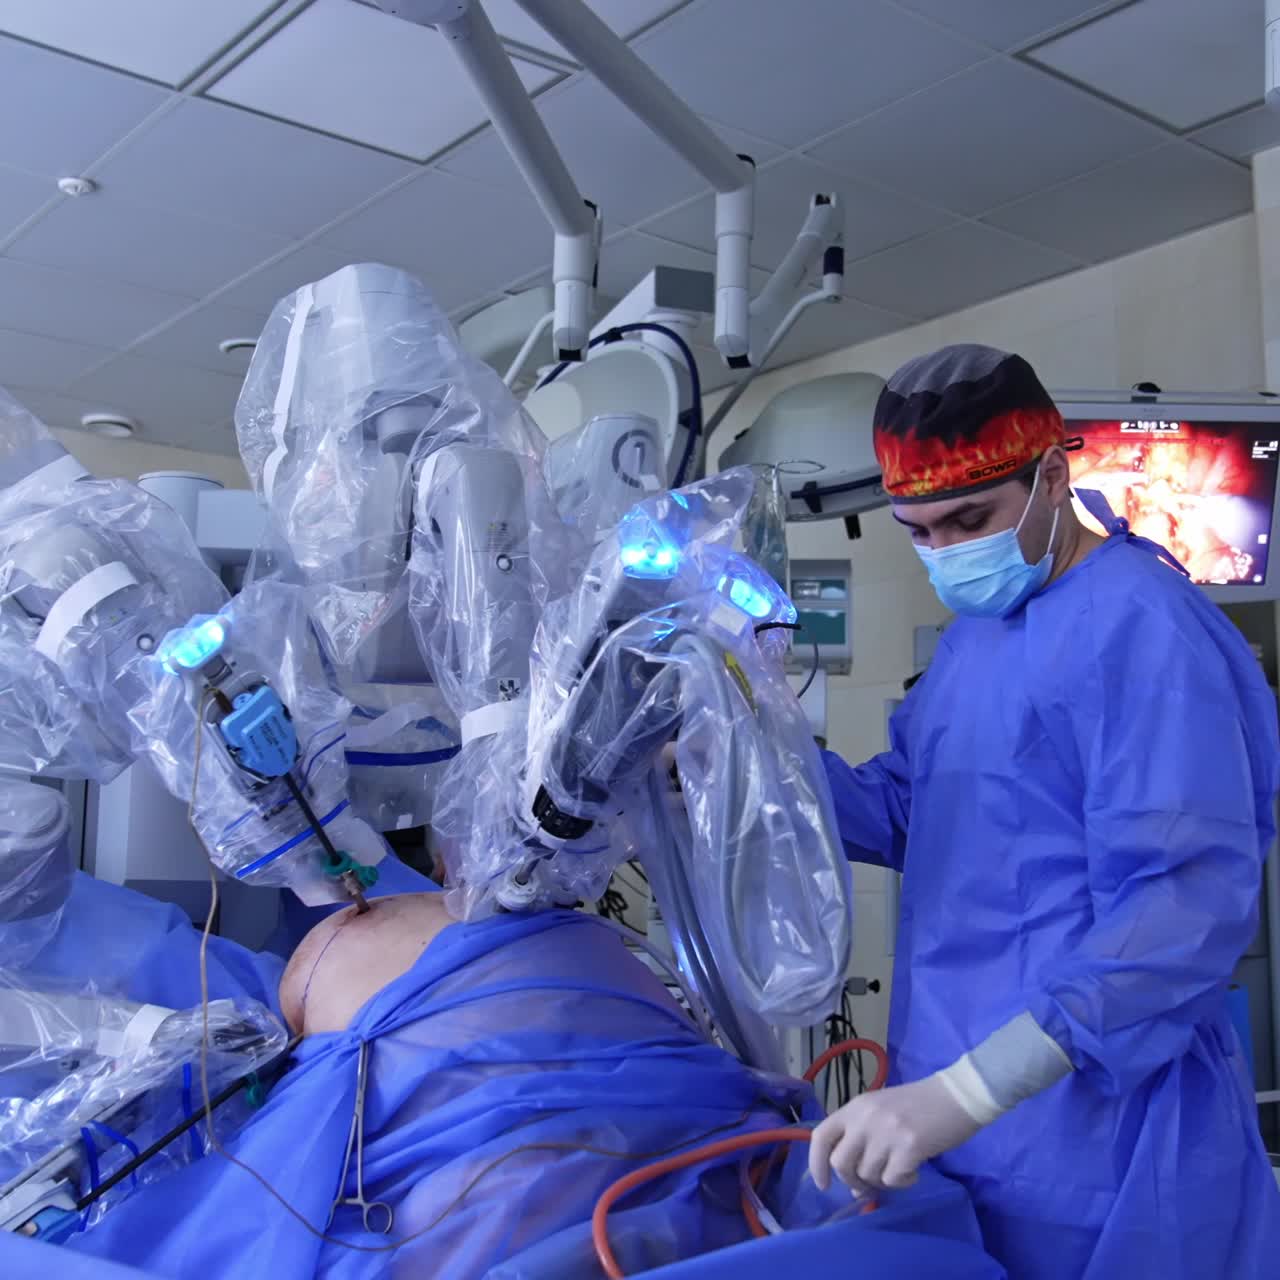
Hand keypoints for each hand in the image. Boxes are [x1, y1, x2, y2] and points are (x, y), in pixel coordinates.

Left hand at [807, 1074, 983, 1193]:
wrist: (956, 1096)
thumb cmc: (918, 1105)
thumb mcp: (881, 1113)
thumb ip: (863, 1141)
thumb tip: (854, 1187)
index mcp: (856, 1106)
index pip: (821, 1135)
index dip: (816, 1163)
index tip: (823, 1185)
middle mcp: (865, 1117)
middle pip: (841, 1163)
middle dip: (852, 1181)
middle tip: (870, 1183)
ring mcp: (886, 1132)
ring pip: (868, 1175)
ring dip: (882, 1180)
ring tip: (899, 1166)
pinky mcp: (909, 1147)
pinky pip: (893, 1180)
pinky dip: (903, 1181)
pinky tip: (914, 1168)